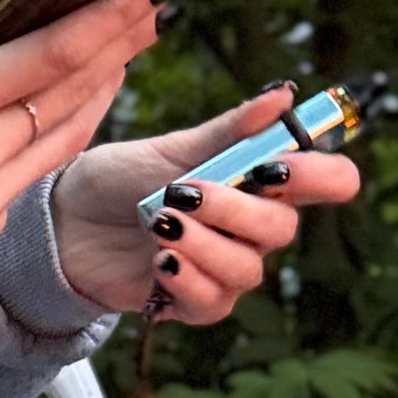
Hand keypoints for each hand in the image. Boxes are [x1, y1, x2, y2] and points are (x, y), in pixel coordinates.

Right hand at [0, 0, 159, 306]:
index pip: (50, 54)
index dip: (107, 18)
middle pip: (74, 89)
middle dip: (122, 41)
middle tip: (154, 0)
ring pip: (69, 131)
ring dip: (106, 84)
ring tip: (129, 41)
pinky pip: (42, 165)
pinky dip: (70, 124)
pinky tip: (79, 95)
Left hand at [51, 84, 360, 324]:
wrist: (67, 220)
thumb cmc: (124, 178)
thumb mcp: (175, 148)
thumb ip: (232, 129)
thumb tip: (283, 95)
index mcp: (261, 180)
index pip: (329, 180)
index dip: (322, 174)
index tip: (277, 164)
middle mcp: (253, 227)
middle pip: (282, 228)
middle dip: (235, 209)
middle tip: (184, 192)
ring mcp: (227, 266)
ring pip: (247, 269)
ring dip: (202, 245)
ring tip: (160, 223)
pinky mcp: (196, 301)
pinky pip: (214, 302)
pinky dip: (187, 279)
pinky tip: (159, 260)